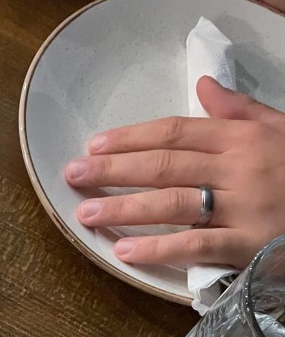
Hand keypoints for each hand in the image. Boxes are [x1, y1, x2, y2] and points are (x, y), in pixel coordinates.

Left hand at [64, 77, 284, 268]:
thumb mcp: (281, 130)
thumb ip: (240, 110)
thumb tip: (202, 84)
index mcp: (242, 137)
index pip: (175, 131)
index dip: (130, 138)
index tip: (94, 145)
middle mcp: (238, 168)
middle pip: (164, 164)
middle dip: (113, 169)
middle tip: (73, 174)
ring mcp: (242, 208)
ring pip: (172, 203)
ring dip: (124, 208)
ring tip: (86, 212)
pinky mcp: (248, 246)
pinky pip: (196, 246)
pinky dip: (159, 249)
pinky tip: (125, 252)